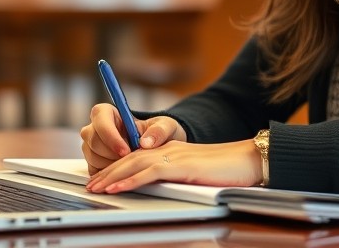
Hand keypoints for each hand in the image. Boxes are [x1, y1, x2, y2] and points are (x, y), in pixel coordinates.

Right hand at [79, 103, 186, 173]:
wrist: (155, 149)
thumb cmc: (158, 133)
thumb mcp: (166, 127)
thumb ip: (159, 130)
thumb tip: (145, 142)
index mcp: (108, 113)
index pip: (100, 117)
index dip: (110, 135)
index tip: (125, 151)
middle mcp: (95, 128)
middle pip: (93, 139)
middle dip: (111, 153)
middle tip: (131, 161)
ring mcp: (91, 146)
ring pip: (92, 156)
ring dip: (111, 165)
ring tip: (131, 165)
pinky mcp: (92, 162)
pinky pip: (94, 170)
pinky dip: (109, 176)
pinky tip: (124, 173)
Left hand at [84, 139, 262, 193]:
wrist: (248, 160)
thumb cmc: (226, 169)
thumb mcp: (195, 172)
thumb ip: (175, 175)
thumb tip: (158, 188)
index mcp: (170, 150)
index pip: (136, 157)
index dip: (116, 168)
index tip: (101, 180)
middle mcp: (168, 149)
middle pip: (130, 158)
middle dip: (107, 172)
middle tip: (90, 185)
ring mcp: (174, 156)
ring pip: (135, 164)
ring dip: (112, 177)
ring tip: (97, 188)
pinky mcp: (182, 166)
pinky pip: (151, 173)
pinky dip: (131, 180)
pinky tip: (119, 188)